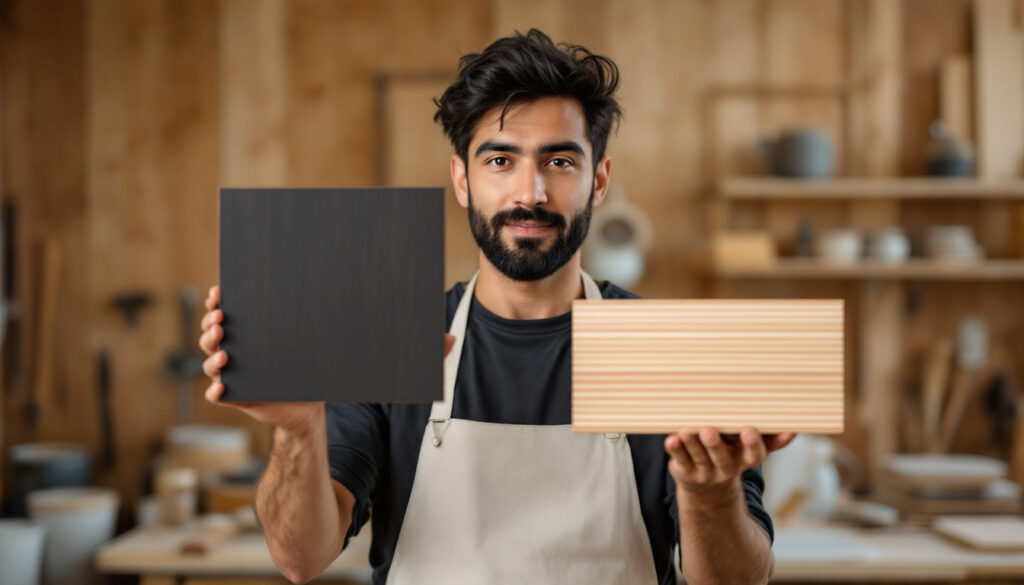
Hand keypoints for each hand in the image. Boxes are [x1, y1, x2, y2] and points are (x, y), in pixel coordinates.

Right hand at [199, 285, 456, 433]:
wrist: (315, 408)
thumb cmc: (334, 369)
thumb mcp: (364, 350)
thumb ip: (400, 343)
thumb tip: (449, 338)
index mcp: (274, 321)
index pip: (247, 300)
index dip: (230, 292)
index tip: (227, 285)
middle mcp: (250, 341)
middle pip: (223, 323)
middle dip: (214, 316)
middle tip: (220, 312)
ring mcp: (243, 367)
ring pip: (216, 354)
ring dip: (211, 347)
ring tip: (220, 343)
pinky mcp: (243, 394)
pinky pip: (223, 391)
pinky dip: (219, 389)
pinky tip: (222, 389)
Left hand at [664, 427, 795, 492]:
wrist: (705, 488)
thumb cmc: (730, 457)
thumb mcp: (749, 452)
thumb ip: (769, 441)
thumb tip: (793, 431)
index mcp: (743, 460)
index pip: (752, 456)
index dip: (751, 445)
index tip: (750, 430)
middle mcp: (724, 467)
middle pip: (721, 458)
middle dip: (716, 445)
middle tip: (710, 432)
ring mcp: (704, 470)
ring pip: (698, 457)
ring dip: (692, 444)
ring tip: (686, 431)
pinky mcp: (685, 470)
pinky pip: (679, 460)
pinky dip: (675, 450)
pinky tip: (671, 439)